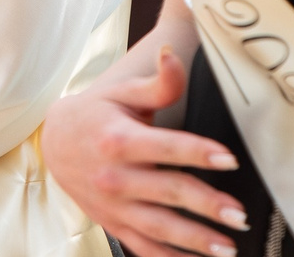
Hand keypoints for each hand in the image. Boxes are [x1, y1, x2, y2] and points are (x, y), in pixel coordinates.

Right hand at [40, 46, 243, 256]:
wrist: (54, 143)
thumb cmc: (96, 114)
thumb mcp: (122, 94)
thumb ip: (157, 83)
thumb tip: (172, 56)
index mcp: (119, 138)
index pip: (166, 146)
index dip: (199, 152)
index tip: (229, 159)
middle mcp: (115, 175)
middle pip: (168, 192)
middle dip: (207, 206)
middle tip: (239, 216)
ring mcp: (113, 205)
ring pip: (159, 227)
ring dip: (195, 239)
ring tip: (228, 247)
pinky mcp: (113, 224)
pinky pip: (144, 248)